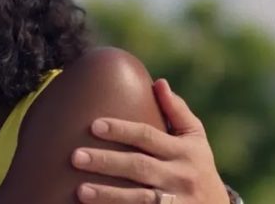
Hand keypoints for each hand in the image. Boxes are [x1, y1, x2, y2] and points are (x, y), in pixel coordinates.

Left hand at [70, 79, 227, 202]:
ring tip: (80, 190)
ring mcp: (175, 202)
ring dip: (107, 195)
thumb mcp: (196, 139)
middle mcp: (180, 176)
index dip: (121, 130)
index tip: (94, 125)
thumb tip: (158, 83)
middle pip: (138, 167)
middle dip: (106, 161)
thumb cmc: (198, 166)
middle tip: (76, 156)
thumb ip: (177, 111)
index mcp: (184, 150)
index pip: (148, 136)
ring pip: (138, 198)